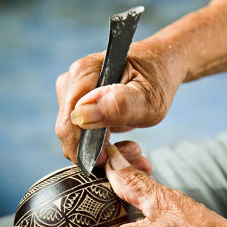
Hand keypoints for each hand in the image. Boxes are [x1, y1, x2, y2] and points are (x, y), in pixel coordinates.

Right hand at [55, 39, 185, 163]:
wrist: (159, 67)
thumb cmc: (157, 80)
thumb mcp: (148, 98)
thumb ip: (118, 106)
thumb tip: (80, 116)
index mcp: (83, 75)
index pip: (68, 125)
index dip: (86, 150)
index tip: (111, 158)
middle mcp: (71, 82)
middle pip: (70, 133)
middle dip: (96, 152)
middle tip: (130, 153)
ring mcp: (71, 93)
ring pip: (75, 138)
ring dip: (101, 151)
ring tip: (130, 148)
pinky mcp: (77, 104)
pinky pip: (80, 134)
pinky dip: (100, 145)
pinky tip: (121, 143)